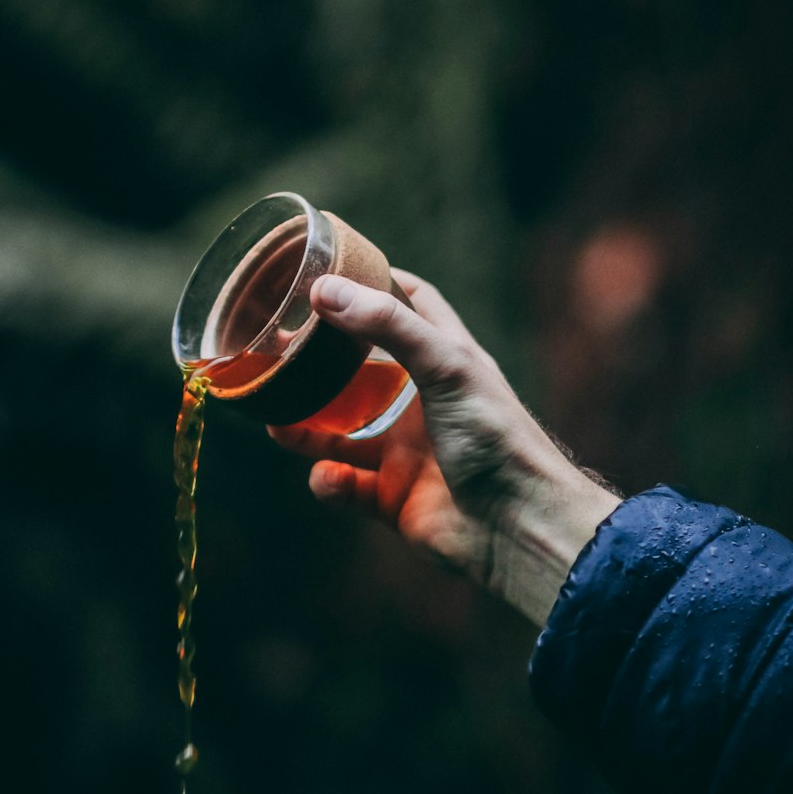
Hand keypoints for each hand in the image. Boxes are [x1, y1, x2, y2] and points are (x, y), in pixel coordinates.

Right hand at [268, 271, 619, 626]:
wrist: (518, 526)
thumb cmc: (497, 435)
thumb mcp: (445, 365)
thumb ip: (386, 325)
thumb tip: (325, 290)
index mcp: (447, 360)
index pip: (413, 305)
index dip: (378, 283)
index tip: (335, 268)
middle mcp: (426, 402)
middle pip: (363, 372)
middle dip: (321, 364)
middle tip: (279, 350)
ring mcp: (408, 451)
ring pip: (343, 433)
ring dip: (307, 428)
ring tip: (274, 419)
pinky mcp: (395, 499)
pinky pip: (348, 486)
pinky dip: (330, 482)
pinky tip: (327, 477)